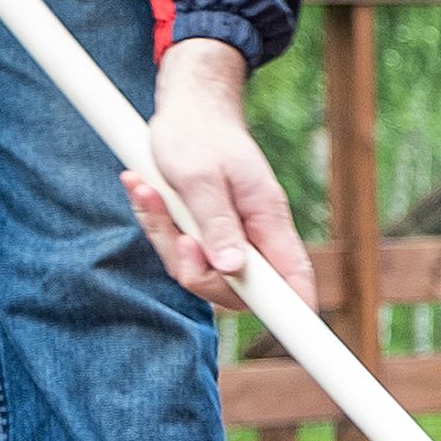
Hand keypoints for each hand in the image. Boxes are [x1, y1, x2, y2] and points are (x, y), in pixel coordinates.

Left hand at [127, 38, 317, 308]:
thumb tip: (232, 269)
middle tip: (177, 234)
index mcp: (267, 220)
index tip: (298, 335)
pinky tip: (143, 191)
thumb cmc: (198, 134)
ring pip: (199, 270)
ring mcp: (230, 235)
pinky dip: (157, 226)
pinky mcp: (206, 230)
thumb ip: (217, 223)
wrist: (188, 105)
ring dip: (165, 239)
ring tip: (146, 192)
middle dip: (193, 270)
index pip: (295, 280)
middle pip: (234, 288)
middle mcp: (254, 234)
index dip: (297, 312)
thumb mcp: (200, 177)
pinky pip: (180, 250)